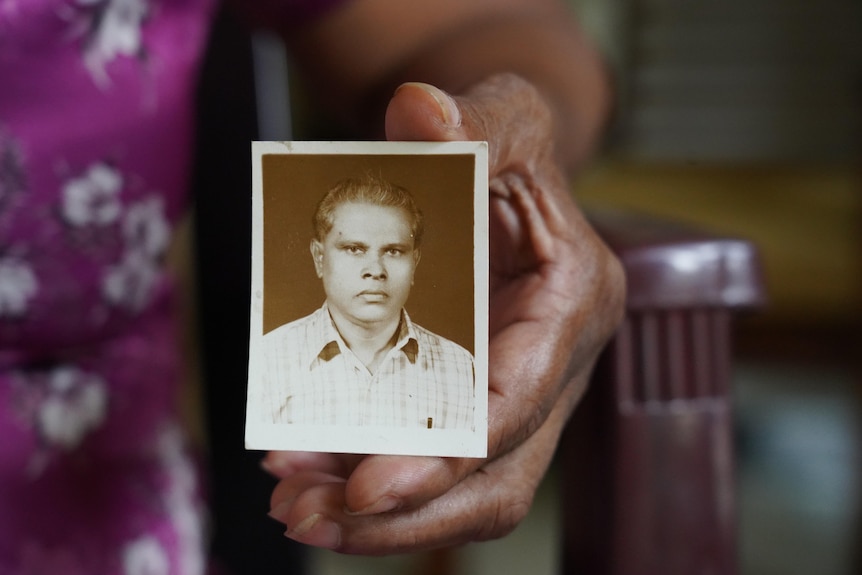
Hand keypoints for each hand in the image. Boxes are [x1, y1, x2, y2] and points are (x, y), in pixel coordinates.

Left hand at [264, 74, 624, 552]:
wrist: (507, 175)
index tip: (367, 487)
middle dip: (409, 513)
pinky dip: (369, 473)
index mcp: (575, 299)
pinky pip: (431, 459)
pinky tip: (308, 471)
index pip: (522, 399)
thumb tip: (419, 110)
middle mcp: (556, 362)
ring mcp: (518, 389)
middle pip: (498, 475)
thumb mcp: (504, 115)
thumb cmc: (510, 146)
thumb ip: (472, 116)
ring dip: (382, 513)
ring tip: (295, 505)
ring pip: (464, 487)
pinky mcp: (477, 399)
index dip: (449, 452)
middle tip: (308, 516)